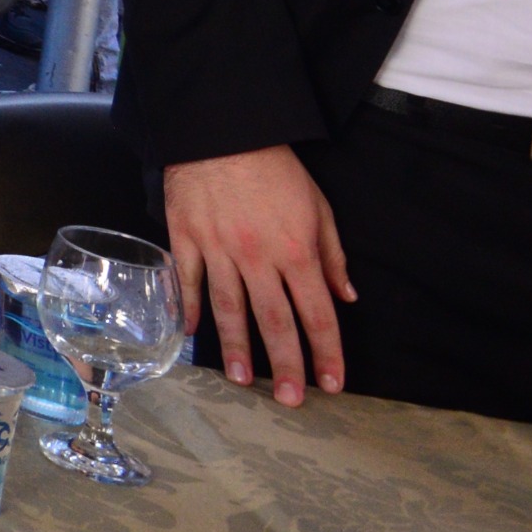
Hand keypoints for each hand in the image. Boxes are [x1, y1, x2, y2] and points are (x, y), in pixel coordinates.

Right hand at [161, 144, 353, 404]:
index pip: (317, 313)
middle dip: (286, 365)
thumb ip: (332, 255)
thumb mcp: (319, 207)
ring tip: (243, 381)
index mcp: (296, 250)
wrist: (223, 130)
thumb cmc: (275, 168)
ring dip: (238, 349)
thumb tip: (346, 296)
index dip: (327, 352)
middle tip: (290, 400)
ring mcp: (218, 249)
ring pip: (230, 310)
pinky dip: (191, 309)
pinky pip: (190, 281)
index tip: (333, 383)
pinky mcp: (186, 237)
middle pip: (275, 322)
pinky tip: (192, 336)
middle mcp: (258, 257)